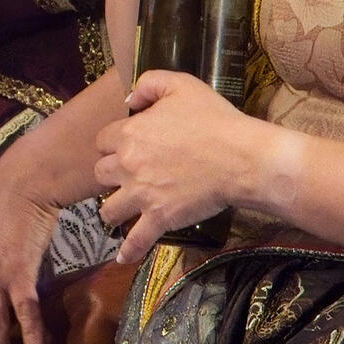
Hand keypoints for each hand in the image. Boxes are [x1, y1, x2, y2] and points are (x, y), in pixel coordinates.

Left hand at [96, 70, 275, 264]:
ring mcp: (142, 194)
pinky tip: (121, 259)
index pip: (102, 141)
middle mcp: (128, 165)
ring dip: (113, 208)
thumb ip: (148, 84)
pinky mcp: (160, 217)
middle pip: (101, 174)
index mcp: (129, 134)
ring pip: (109, 208)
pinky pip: (137, 239)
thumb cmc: (215, 120)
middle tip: (127, 176)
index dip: (113, 143)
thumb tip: (130, 99)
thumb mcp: (181, 85)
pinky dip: (129, 250)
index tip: (126, 147)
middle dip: (111, 175)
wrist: (243, 158)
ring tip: (121, 210)